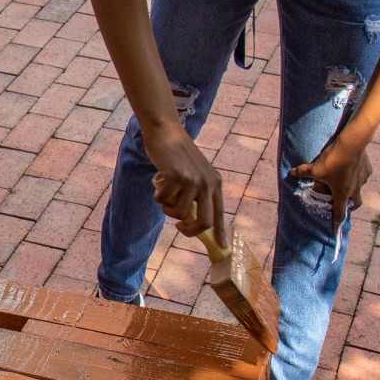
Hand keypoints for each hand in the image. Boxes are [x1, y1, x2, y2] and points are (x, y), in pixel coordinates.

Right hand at [143, 123, 224, 239]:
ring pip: (179, 213)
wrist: (166, 132)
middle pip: (204, 222)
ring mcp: (192, 180)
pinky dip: (158, 195)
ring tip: (165, 192)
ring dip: (167, 207)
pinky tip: (158, 181)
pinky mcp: (176, 177)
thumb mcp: (194, 173)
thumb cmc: (177, 156)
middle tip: (180, 228)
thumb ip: (197, 194)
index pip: (219, 213)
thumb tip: (192, 222)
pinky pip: (163, 201)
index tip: (222, 247)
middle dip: (190, 231)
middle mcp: (207, 182)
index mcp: (215, 182)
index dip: (220, 232)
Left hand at [292, 135, 372, 234]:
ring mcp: (362, 180)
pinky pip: (362, 175)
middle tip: (342, 203)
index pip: (339, 214)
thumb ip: (304, 171)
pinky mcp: (367, 170)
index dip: (336, 224)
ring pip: (359, 188)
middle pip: (355, 204)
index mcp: (342, 193)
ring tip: (345, 181)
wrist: (353, 144)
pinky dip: (357, 174)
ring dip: (353, 188)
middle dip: (349, 206)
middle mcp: (354, 189)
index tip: (335, 232)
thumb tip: (291, 172)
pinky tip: (351, 166)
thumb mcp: (316, 167)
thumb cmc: (333, 160)